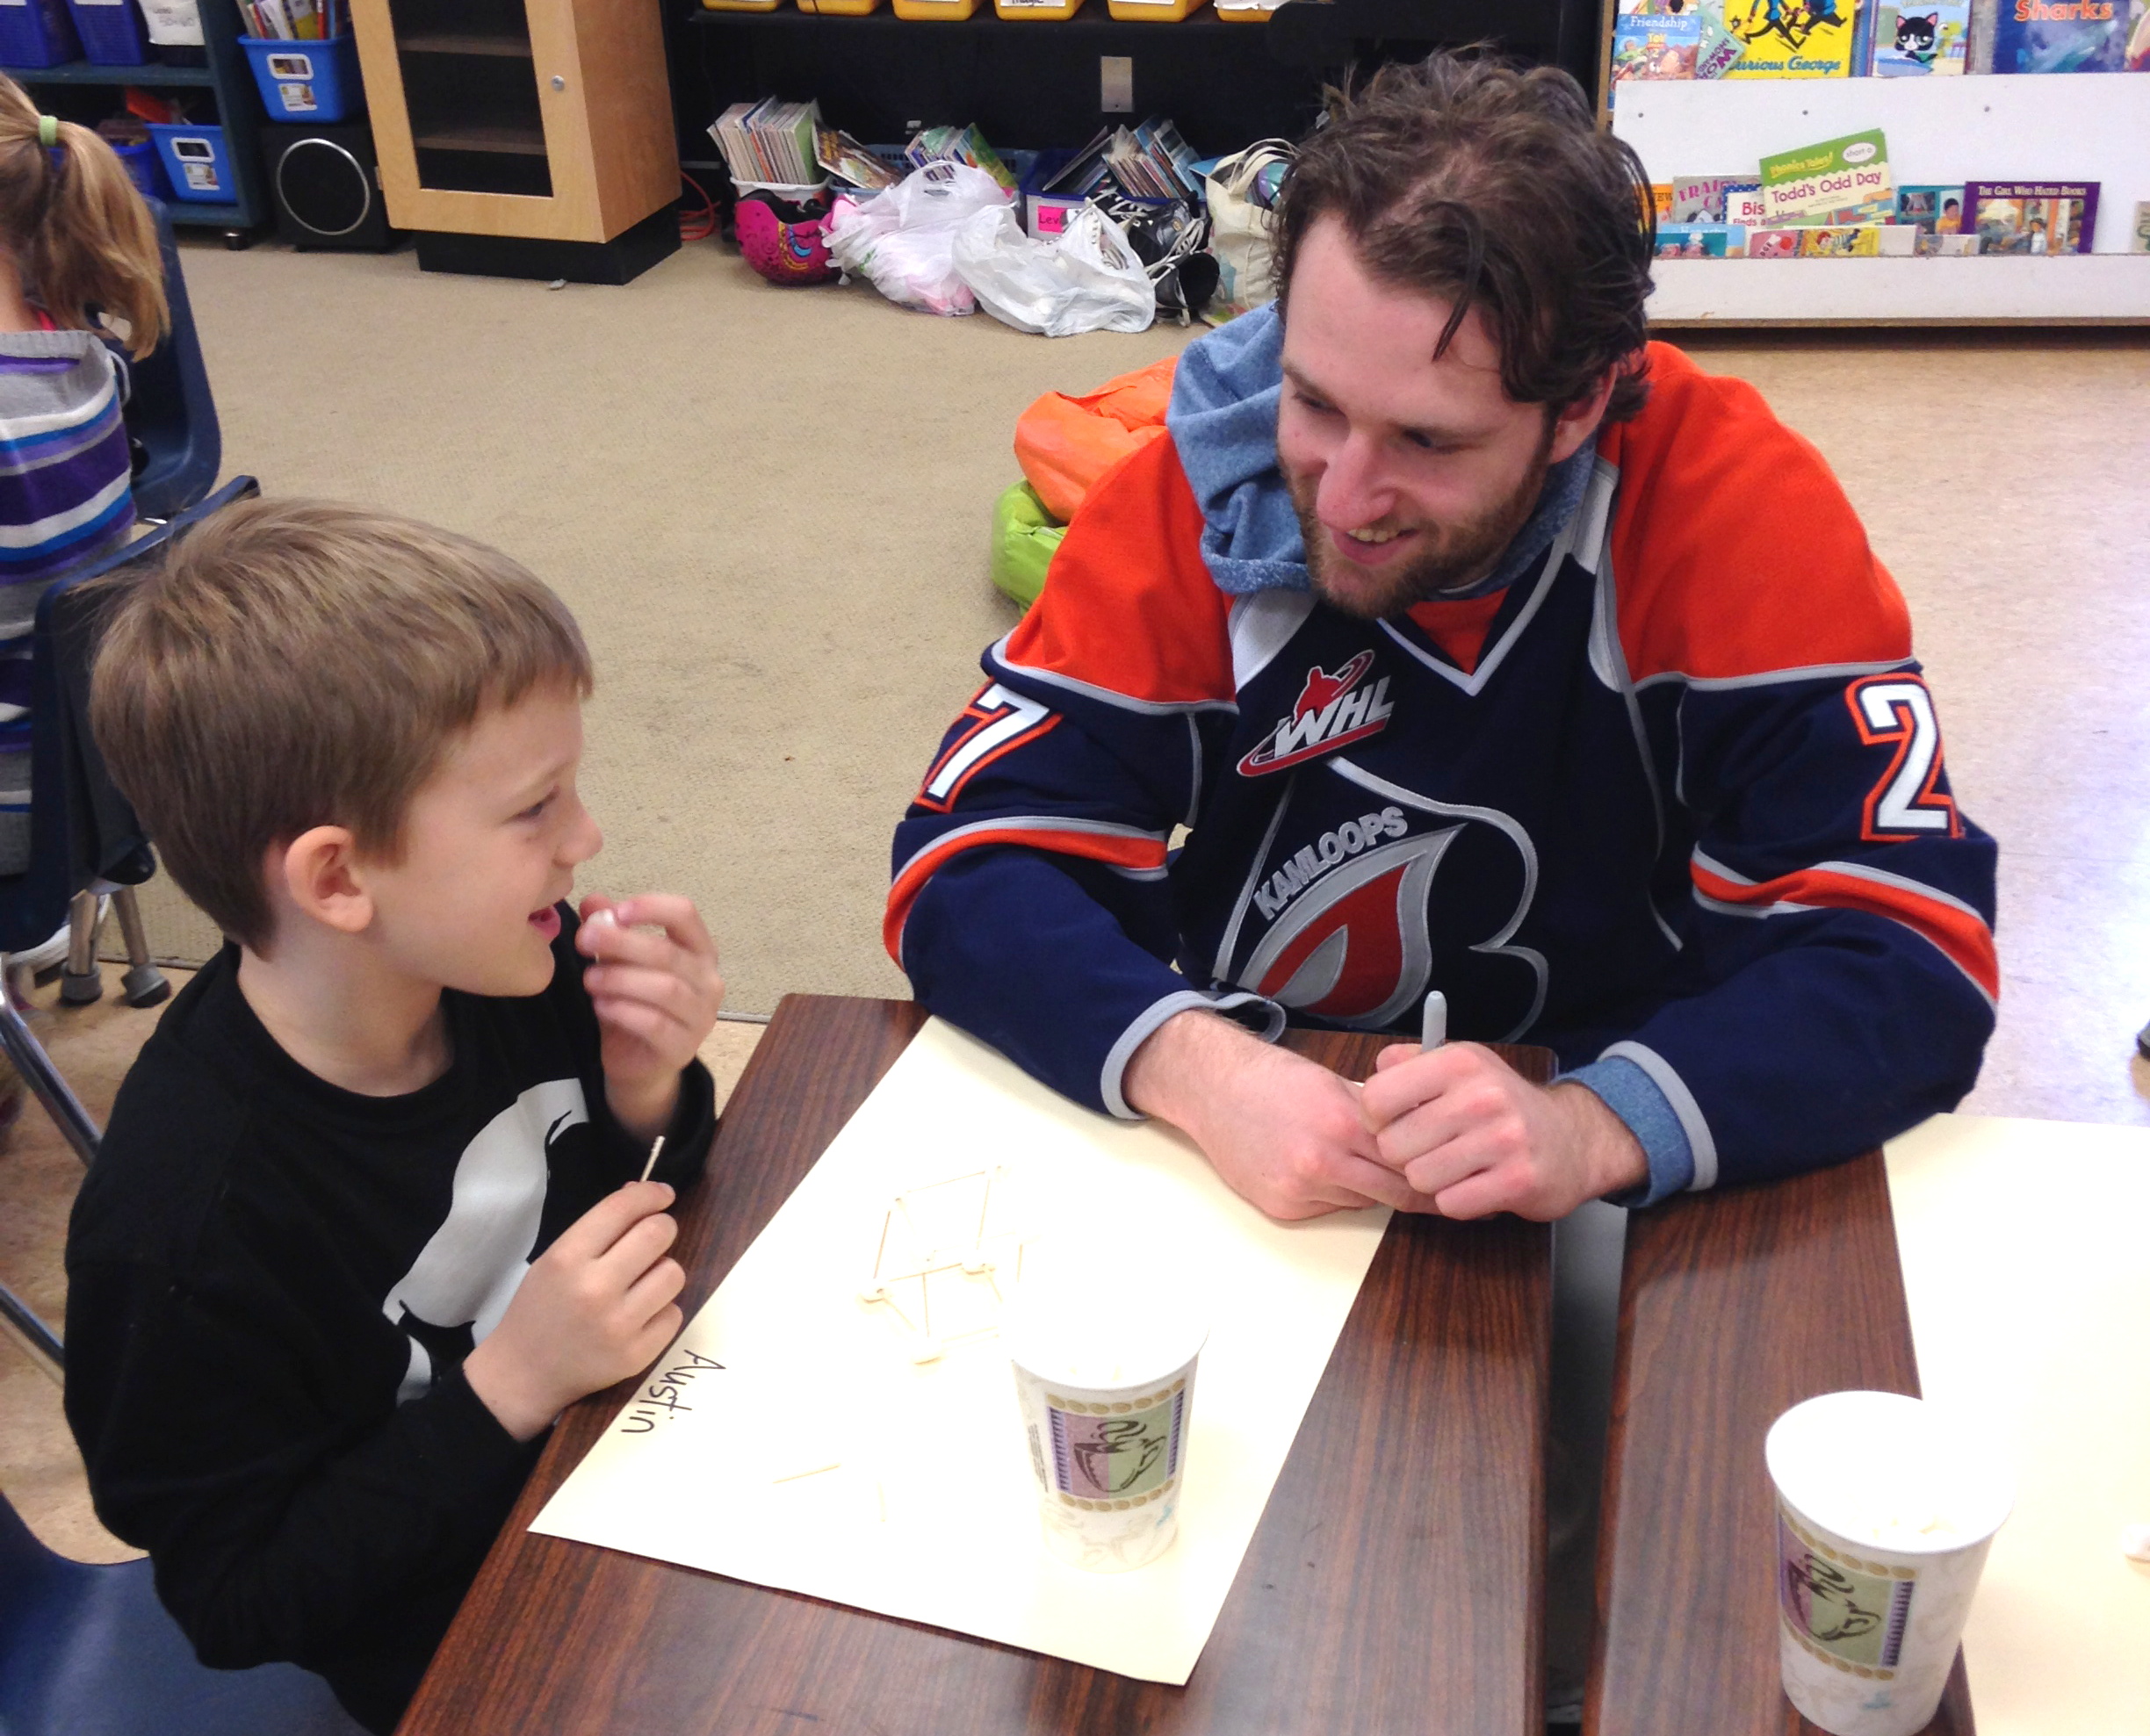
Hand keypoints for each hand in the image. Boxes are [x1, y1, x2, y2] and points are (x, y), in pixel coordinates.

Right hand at [463, 1181, 685, 1440]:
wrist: (523, 1374)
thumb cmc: (540, 1309)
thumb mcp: (554, 1259)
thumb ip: (597, 1228)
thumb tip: (642, 1195)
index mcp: (567, 1259)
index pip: (622, 1209)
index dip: (650, 1193)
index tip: (663, 1194)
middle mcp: (595, 1289)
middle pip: (658, 1234)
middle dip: (662, 1228)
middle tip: (654, 1237)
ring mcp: (618, 1325)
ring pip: (674, 1273)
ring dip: (663, 1271)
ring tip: (641, 1282)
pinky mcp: (637, 1355)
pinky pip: (674, 1313)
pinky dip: (661, 1310)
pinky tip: (639, 1316)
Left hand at [576, 894, 724, 1138]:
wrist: (640, 1064)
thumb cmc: (635, 1003)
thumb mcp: (619, 962)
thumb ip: (610, 930)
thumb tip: (593, 901)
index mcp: (698, 950)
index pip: (685, 915)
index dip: (651, 907)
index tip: (616, 911)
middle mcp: (708, 980)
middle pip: (669, 952)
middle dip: (623, 942)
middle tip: (584, 939)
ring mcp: (701, 1015)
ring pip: (665, 988)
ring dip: (621, 979)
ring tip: (589, 979)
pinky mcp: (684, 1047)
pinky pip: (656, 1024)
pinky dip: (624, 1011)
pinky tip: (601, 1006)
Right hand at [1123, 1010, 1424, 1219]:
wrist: (1213, 1090)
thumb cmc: (1272, 1079)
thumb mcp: (1332, 1083)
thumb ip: (1374, 1114)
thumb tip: (1419, 1133)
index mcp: (1342, 1123)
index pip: (1409, 1161)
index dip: (1436, 1171)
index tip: (1455, 1176)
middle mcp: (1322, 1161)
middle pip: (1394, 1193)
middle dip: (1418, 1192)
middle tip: (1438, 1190)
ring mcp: (1300, 1188)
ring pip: (1363, 1201)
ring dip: (1370, 1187)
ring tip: (1355, 1161)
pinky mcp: (1282, 1206)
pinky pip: (1328, 1206)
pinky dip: (1334, 1192)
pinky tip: (1315, 1166)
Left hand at [1358, 1043, 1647, 1219]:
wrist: (1572, 1139)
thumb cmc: (1502, 1105)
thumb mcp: (1462, 1067)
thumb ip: (1411, 1063)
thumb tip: (1375, 1071)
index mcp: (1459, 1062)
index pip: (1376, 1097)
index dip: (1376, 1119)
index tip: (1394, 1122)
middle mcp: (1482, 1095)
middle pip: (1393, 1145)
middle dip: (1404, 1155)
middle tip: (1430, 1150)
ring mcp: (1503, 1139)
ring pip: (1419, 1178)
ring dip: (1431, 1180)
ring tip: (1456, 1167)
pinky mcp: (1518, 1181)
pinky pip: (1451, 1203)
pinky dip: (1457, 1200)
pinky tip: (1475, 1184)